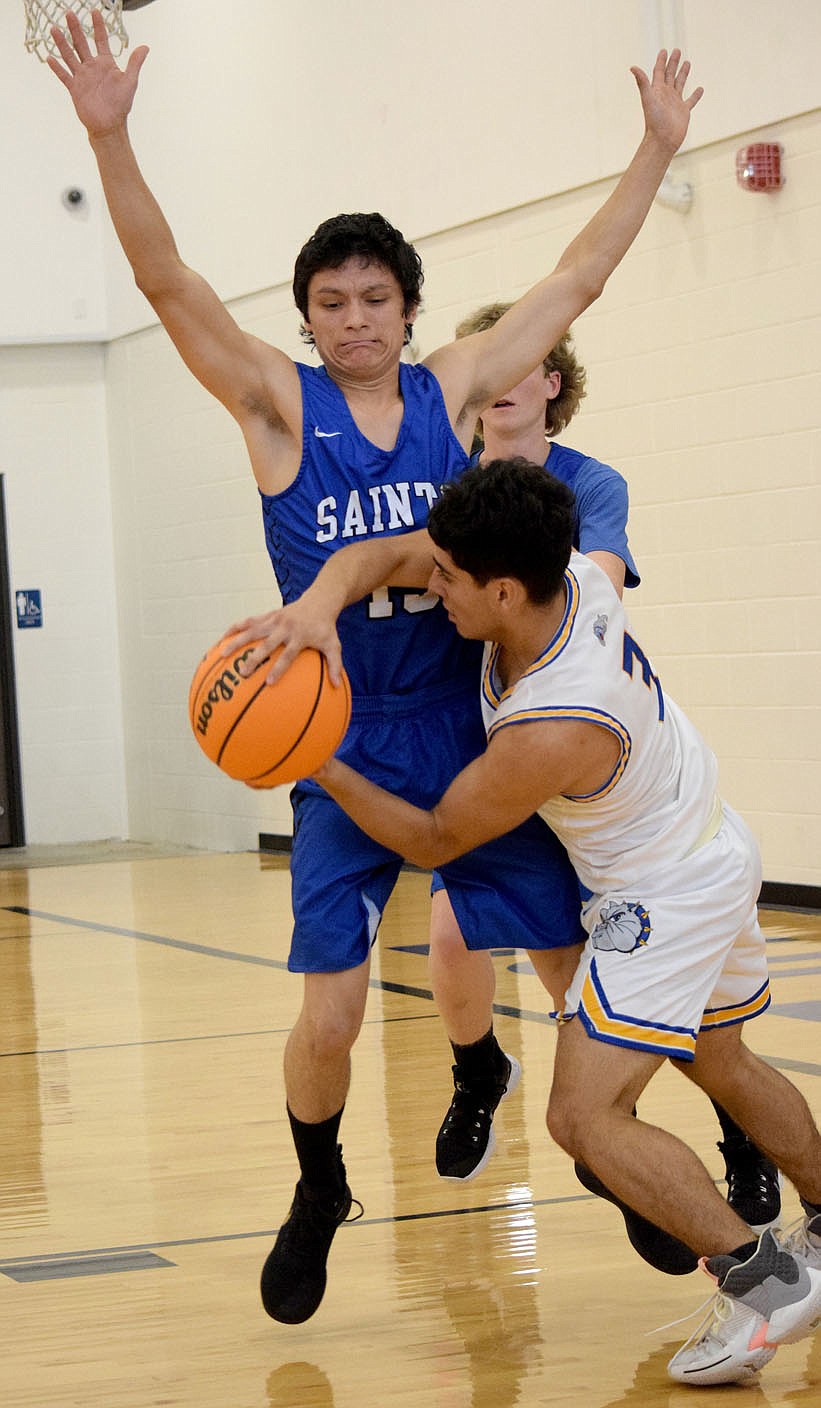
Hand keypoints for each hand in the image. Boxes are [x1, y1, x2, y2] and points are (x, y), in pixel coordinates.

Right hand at [47, 9, 148, 137]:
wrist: (109, 125)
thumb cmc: (121, 104)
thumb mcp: (130, 82)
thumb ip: (135, 63)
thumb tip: (145, 47)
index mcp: (105, 63)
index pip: (100, 40)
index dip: (98, 26)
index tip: (95, 11)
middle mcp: (92, 67)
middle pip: (81, 43)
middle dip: (75, 28)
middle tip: (69, 13)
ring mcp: (82, 77)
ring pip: (69, 56)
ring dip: (62, 43)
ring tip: (54, 29)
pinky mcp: (75, 88)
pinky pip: (64, 76)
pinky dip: (57, 67)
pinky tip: (49, 57)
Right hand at [220, 598, 343, 687]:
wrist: (319, 601)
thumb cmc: (325, 627)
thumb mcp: (334, 645)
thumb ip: (335, 665)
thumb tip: (337, 686)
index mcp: (299, 637)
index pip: (288, 655)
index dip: (278, 668)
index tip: (268, 683)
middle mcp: (285, 628)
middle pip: (266, 645)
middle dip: (254, 659)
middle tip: (243, 673)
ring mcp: (274, 620)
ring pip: (252, 630)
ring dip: (236, 641)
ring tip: (222, 654)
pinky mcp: (268, 615)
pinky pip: (249, 621)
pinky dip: (235, 628)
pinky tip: (222, 638)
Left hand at [631, 49, 702, 155]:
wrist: (662, 140)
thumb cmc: (654, 121)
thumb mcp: (648, 98)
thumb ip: (642, 82)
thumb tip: (632, 67)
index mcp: (657, 90)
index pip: (659, 71)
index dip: (661, 61)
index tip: (664, 50)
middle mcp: (666, 95)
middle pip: (670, 75)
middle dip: (673, 63)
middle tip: (676, 50)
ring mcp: (675, 103)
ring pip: (680, 84)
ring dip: (683, 73)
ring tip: (687, 62)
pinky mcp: (684, 111)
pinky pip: (691, 101)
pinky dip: (696, 95)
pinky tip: (700, 89)